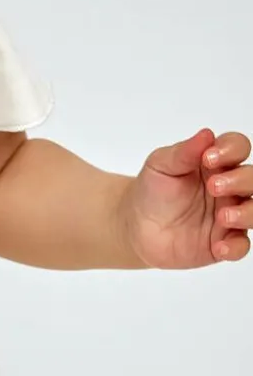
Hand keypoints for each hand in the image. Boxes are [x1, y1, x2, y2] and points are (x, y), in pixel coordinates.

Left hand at [119, 129, 251, 268]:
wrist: (138, 225)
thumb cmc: (152, 189)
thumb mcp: (161, 165)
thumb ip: (183, 151)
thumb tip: (206, 134)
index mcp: (213, 162)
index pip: (237, 147)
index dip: (231, 150)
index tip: (208, 158)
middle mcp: (228, 186)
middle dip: (240, 180)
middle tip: (213, 187)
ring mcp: (230, 213)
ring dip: (246, 212)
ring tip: (222, 217)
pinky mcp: (225, 240)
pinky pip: (242, 244)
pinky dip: (235, 245)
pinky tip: (219, 245)